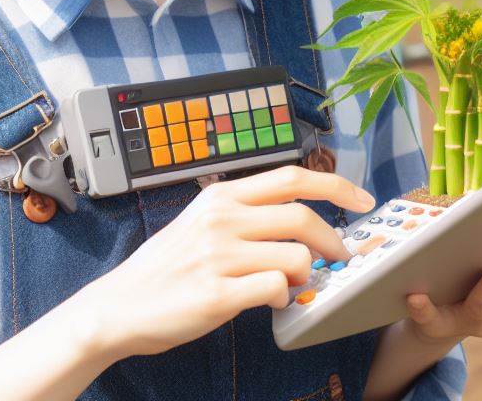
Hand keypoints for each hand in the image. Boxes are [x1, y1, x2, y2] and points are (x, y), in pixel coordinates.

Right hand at [84, 165, 373, 359]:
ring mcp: (218, 255)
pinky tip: (271, 302)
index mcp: (221, 196)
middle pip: (302, 216)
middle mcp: (221, 218)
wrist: (119, 305)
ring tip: (293, 284)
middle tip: (341, 258)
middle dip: (334, 240)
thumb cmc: (166, 267)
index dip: (335, 184)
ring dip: (306, 274)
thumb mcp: (201, 224)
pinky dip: (284, 297)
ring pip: (296, 256)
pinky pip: (275, 289)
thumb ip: (244, 217)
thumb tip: (299, 227)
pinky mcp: (217, 294)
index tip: (362, 199)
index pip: (291, 176)